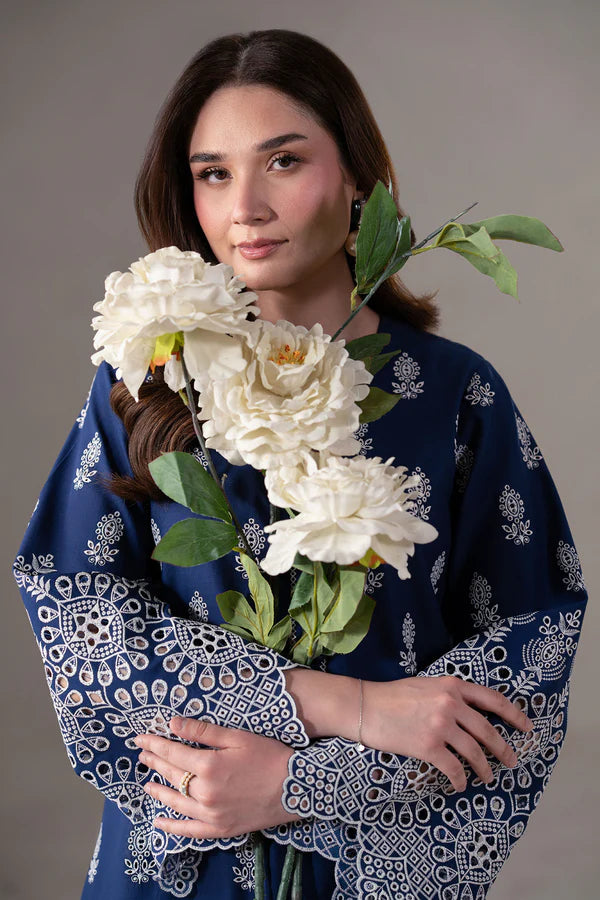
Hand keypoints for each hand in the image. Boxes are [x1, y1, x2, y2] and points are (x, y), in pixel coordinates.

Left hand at [133, 717, 296, 838]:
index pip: (172, 753)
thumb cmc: (268, 756)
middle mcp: (204, 793)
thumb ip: (203, 731)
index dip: (155, 744)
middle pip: (172, 775)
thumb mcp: (237, 737)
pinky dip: (172, 826)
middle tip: (142, 754)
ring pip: (176, 801)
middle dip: (155, 762)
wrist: (295, 787)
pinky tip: (159, 821)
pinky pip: (189, 830)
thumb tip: (173, 723)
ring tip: (146, 782)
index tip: (140, 738)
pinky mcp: (219, 829)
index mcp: (208, 766)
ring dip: (159, 790)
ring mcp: (211, 814)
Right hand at [361, 675, 533, 791]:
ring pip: (474, 752)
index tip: (528, 727)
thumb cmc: (392, 696)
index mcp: (452, 686)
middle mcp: (450, 704)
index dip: (514, 715)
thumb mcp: (426, 685)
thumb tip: (470, 712)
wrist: (364, 707)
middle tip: (512, 761)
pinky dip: (460, 779)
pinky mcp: (427, 746)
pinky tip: (460, 784)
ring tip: (488, 777)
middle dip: (504, 749)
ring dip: (485, 768)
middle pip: (487, 730)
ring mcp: (440, 725)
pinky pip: (453, 767)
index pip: (493, 699)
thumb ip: (449, 695)